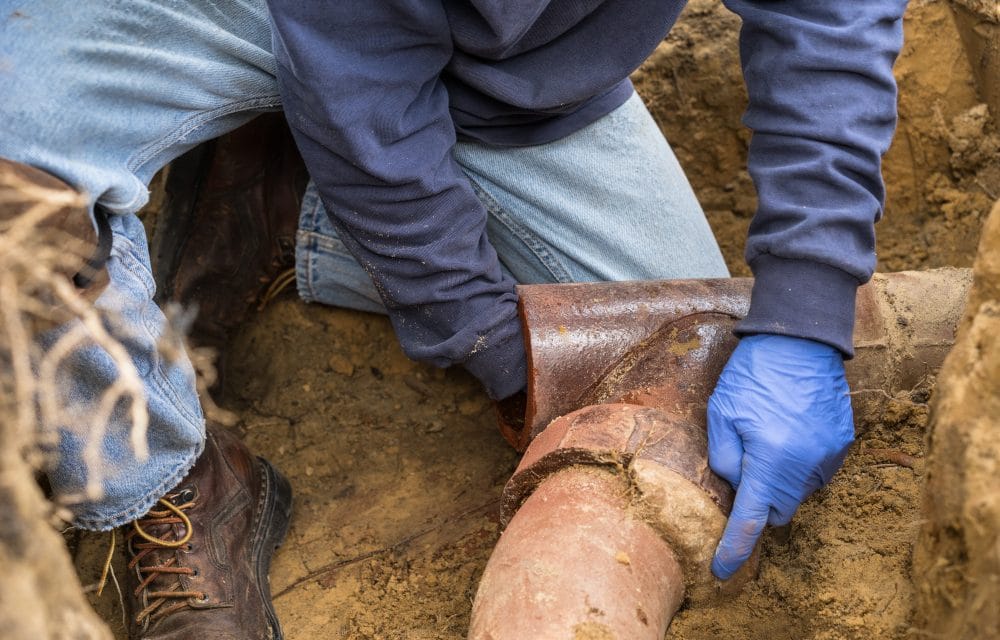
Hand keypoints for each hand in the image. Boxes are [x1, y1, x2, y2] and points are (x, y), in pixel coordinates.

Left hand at [707, 334, 853, 578]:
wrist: (801, 338)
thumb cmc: (754, 372)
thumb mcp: (721, 411)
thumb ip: (724, 457)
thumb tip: (735, 486)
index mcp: (770, 459)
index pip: (750, 519)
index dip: (734, 550)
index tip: (722, 570)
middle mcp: (804, 465)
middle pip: (777, 509)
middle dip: (758, 501)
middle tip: (744, 466)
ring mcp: (828, 456)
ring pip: (797, 492)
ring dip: (779, 480)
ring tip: (767, 438)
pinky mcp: (841, 444)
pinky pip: (816, 472)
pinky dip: (798, 465)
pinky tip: (788, 432)